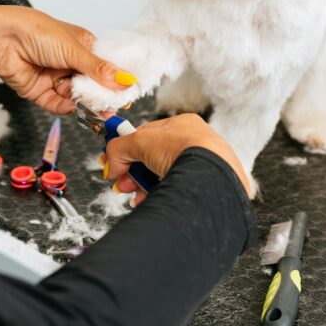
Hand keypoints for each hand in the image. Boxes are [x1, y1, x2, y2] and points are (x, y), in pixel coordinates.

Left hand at [0, 6, 136, 113]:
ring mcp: (55, 78)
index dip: (116, 79)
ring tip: (91, 106)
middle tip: (111, 106)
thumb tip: (126, 80)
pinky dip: (65, 107)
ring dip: (82, 102)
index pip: (106, 66)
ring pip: (76, 97)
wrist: (2, 40)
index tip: (127, 92)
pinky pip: (57, 105)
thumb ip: (99, 69)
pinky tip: (72, 107)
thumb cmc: (37, 32)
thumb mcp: (74, 50)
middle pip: (92, 85)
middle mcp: (70, 63)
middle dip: (99, 95)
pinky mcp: (41, 92)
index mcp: (82, 46)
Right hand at [105, 113, 251, 203]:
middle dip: (133, 172)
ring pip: (164, 176)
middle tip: (121, 182)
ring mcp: (202, 166)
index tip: (112, 161)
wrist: (213, 177)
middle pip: (153, 158)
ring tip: (134, 195)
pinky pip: (176, 190)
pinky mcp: (205, 187)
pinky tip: (148, 201)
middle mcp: (194, 143)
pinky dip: (160, 195)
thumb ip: (119, 147)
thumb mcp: (140, 141)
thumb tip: (111, 162)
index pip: (146, 135)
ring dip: (143, 185)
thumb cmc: (186, 151)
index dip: (126, 149)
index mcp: (182, 125)